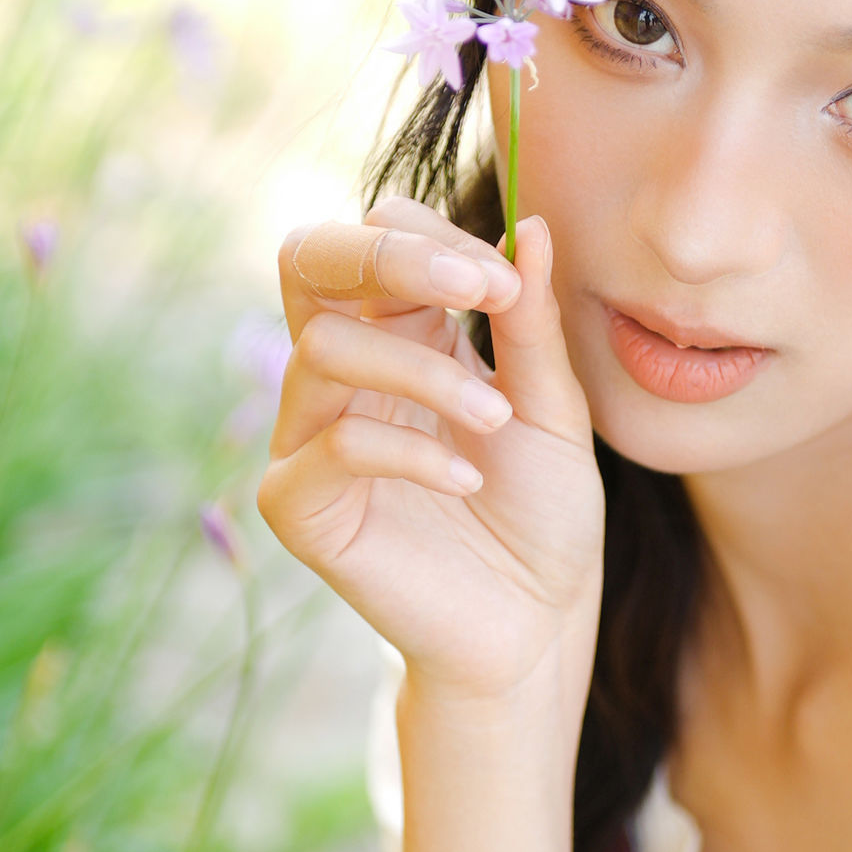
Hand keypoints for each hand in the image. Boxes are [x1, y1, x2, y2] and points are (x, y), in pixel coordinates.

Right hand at [259, 198, 602, 708]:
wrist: (533, 625)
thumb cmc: (542, 518)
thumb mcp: (553, 408)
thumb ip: (532, 324)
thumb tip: (533, 225)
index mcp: (399, 332)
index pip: (377, 237)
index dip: (434, 241)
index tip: (507, 282)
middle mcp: (341, 372)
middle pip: (306, 259)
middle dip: (385, 255)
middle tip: (475, 286)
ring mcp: (308, 436)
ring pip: (326, 350)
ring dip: (426, 375)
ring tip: (496, 421)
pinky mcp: (297, 506)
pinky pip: (332, 445)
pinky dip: (409, 451)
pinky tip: (466, 483)